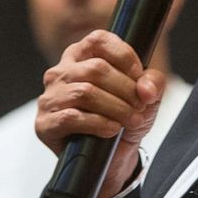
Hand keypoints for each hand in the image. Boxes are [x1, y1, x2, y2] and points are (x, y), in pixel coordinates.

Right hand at [35, 30, 164, 197]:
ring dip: (116, 107)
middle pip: (96, 68)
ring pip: (85, 92)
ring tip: (131, 119)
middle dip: (125, 88)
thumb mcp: (146, 96)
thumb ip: (153, 82)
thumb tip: (146, 89)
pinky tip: (112, 129)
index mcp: (81, 55)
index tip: (139, 76)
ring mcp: (50, 97)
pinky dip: (99, 124)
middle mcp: (61, 72)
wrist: (111, 158)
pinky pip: (72, 117)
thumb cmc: (123, 117)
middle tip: (140, 105)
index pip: (99, 40)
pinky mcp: (45, 123)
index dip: (124, 56)